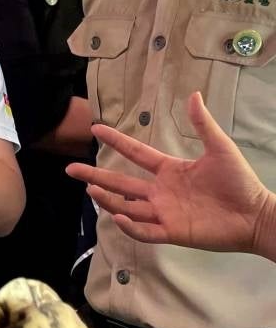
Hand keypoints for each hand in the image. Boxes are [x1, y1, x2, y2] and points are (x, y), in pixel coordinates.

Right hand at [66, 92, 268, 252]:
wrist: (257, 215)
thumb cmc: (239, 181)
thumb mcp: (220, 148)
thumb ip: (203, 124)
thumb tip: (194, 95)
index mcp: (169, 170)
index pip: (135, 153)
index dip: (116, 140)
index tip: (95, 128)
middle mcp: (160, 191)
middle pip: (120, 182)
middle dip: (95, 175)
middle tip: (70, 169)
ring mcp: (164, 213)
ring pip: (127, 206)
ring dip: (108, 199)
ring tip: (90, 189)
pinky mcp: (173, 232)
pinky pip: (145, 231)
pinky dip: (131, 226)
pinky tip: (118, 216)